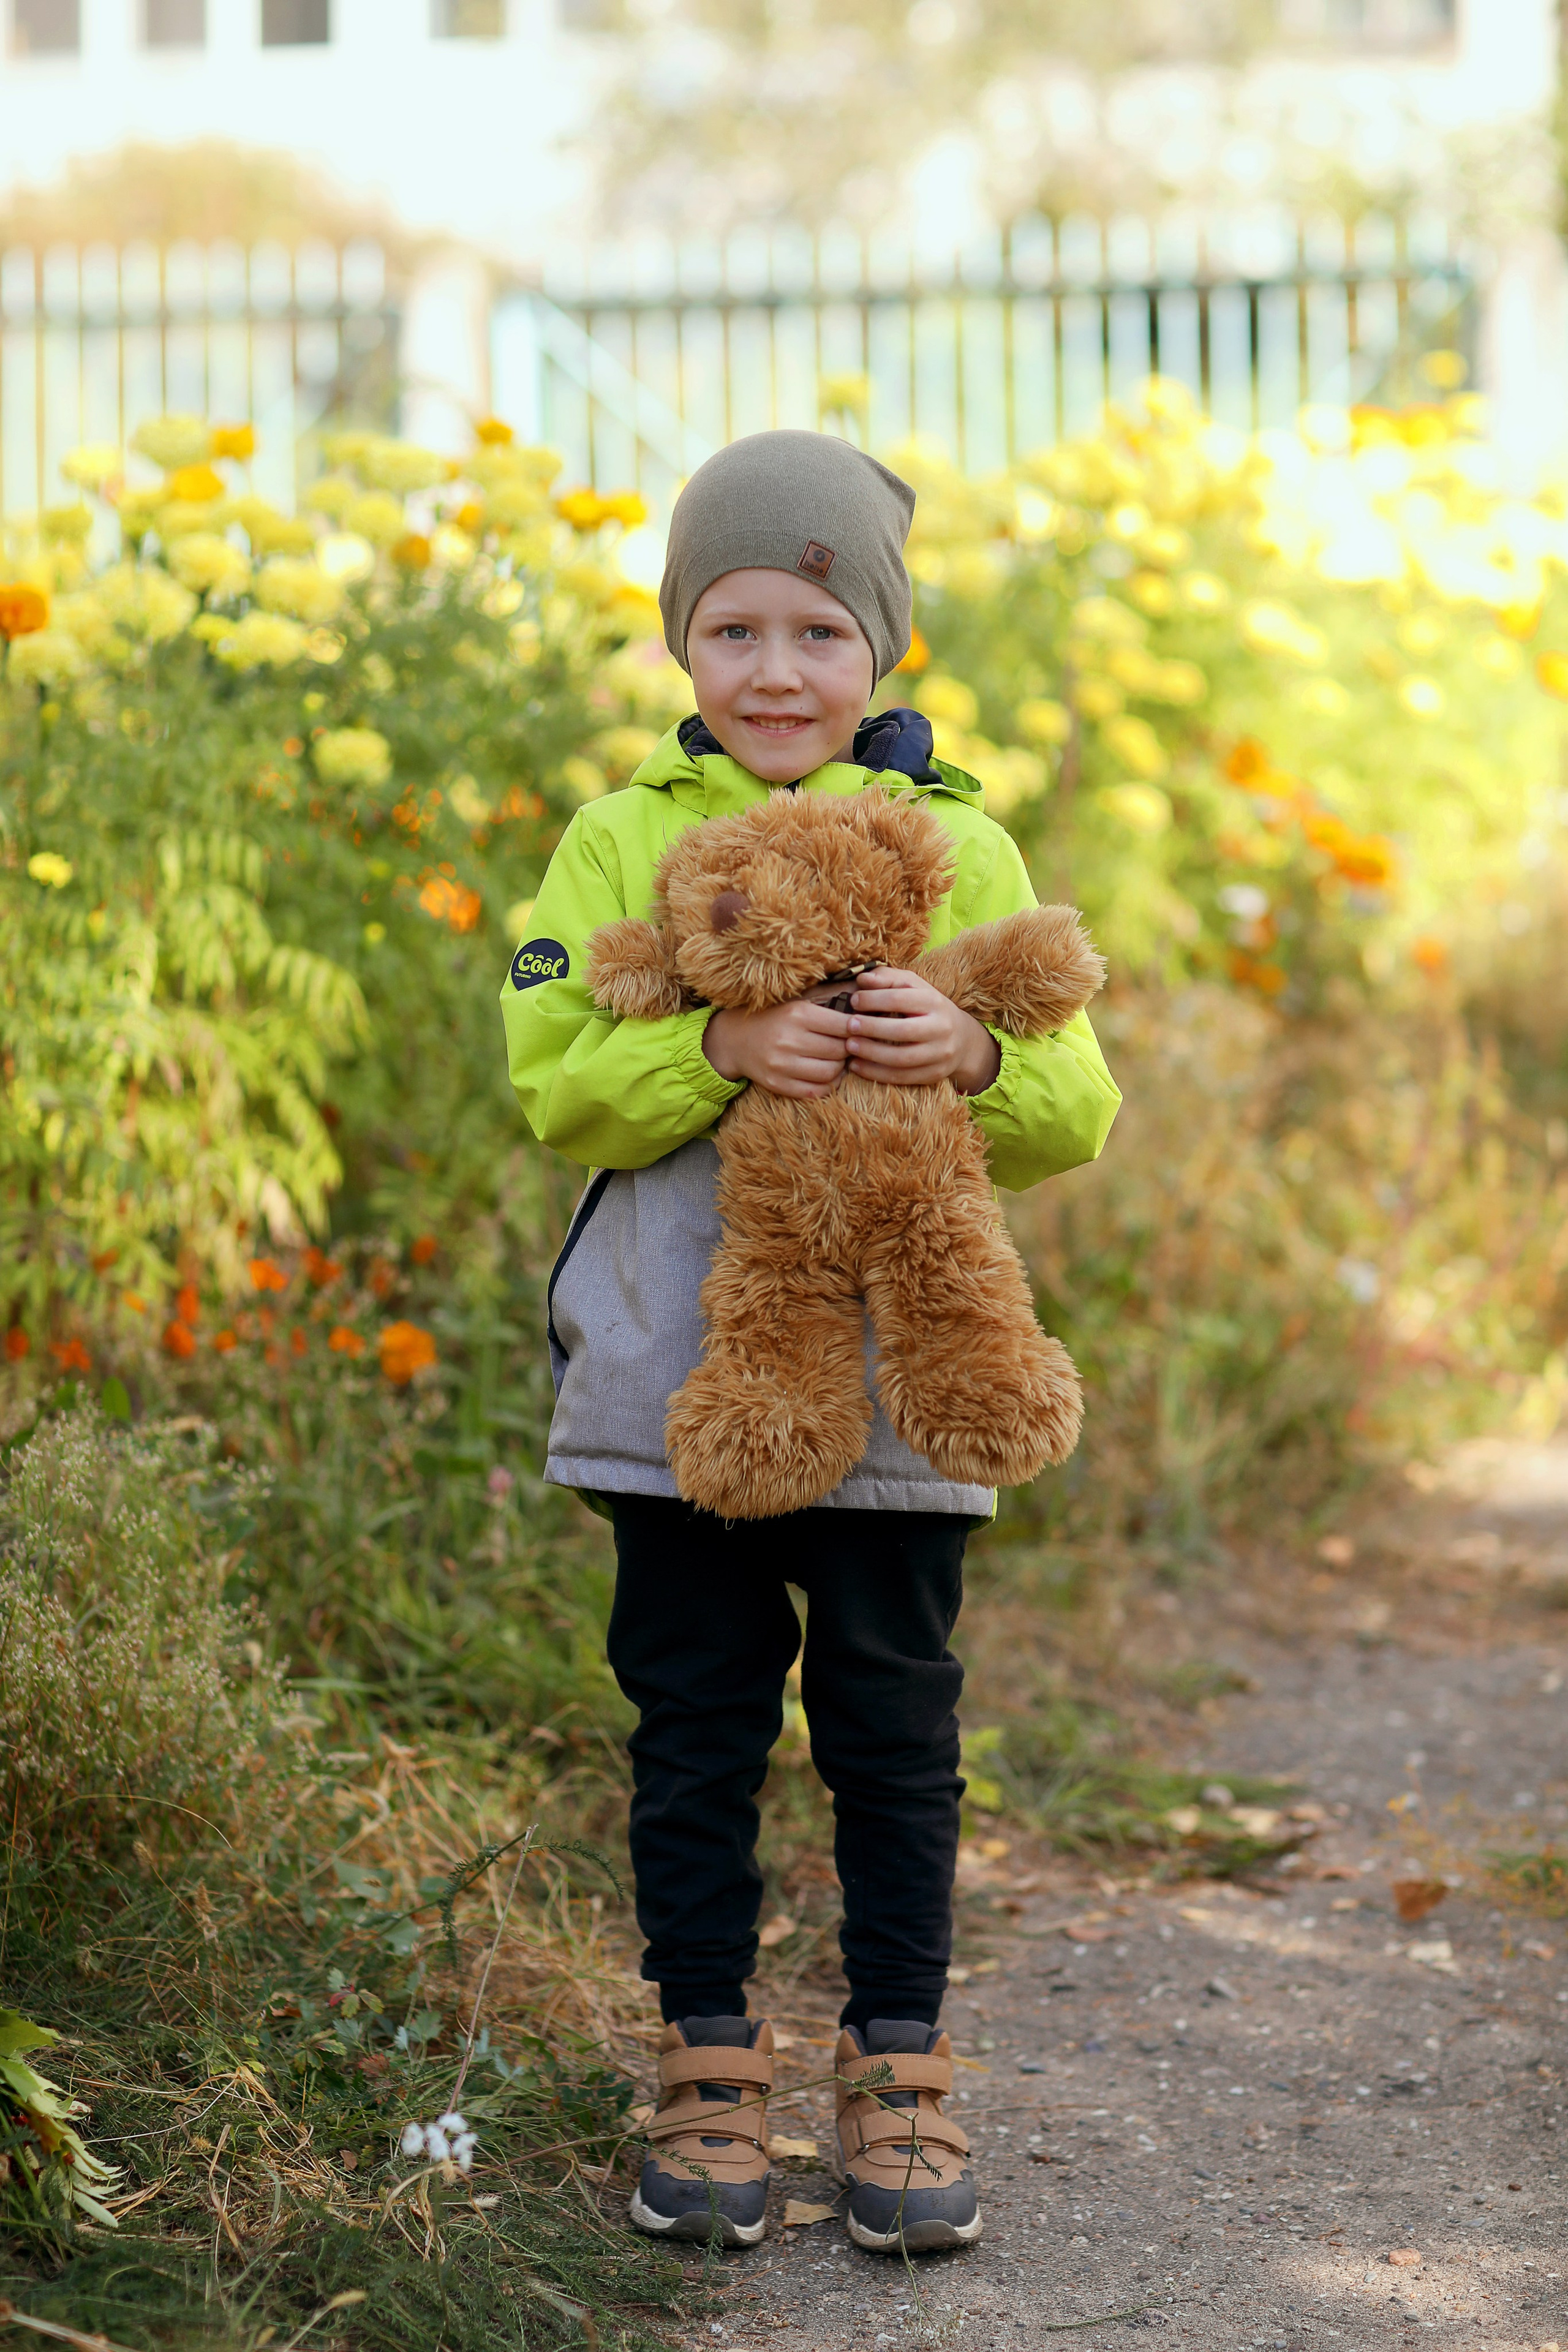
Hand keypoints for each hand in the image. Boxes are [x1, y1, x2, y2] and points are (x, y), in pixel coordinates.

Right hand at [703, 999, 851, 1098]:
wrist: (735, 1039)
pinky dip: (828, 1085)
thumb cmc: (775, 1018)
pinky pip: (815, 1091)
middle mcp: (789, 1040)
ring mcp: (782, 1065)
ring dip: (840, 1068)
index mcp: (798, 1014)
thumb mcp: (798, 1004)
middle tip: (848, 1046)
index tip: (858, 1030)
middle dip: (849, 1049)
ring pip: (830, 1073)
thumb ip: (828, 1008)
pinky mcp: (777, 1084)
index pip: (844, 1026)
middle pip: (839, 1051)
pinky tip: (827, 1075)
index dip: (856, 1029)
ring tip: (837, 1060)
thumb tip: (864, 1016)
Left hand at [847, 968, 1001, 1094]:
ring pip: (901, 1058)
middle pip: (902, 1030)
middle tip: (848, 1025)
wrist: (962, 1039)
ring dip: (871, 1053)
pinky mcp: (934, 1074)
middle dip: (871, 1028)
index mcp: (934, 1001)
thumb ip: (889, 978)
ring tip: (849, 1046)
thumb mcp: (914, 987)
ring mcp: (940, 1054)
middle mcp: (941, 1028)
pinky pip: (902, 1077)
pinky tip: (856, 1066)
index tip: (854, 1000)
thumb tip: (863, 979)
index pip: (901, 998)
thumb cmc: (927, 1008)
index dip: (874, 999)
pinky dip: (876, 1073)